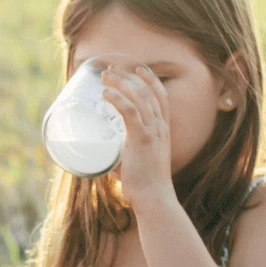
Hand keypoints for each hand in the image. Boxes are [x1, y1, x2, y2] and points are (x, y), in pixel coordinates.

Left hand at [102, 65, 173, 202]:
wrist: (154, 197)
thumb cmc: (143, 184)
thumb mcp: (137, 161)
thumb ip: (121, 155)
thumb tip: (102, 156)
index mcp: (163, 129)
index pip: (160, 96)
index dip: (150, 79)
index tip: (136, 68)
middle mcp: (161, 127)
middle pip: (147, 92)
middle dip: (129, 76)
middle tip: (111, 70)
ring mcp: (153, 132)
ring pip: (138, 98)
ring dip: (120, 83)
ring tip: (104, 76)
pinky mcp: (142, 139)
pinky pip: (130, 112)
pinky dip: (118, 99)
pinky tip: (106, 93)